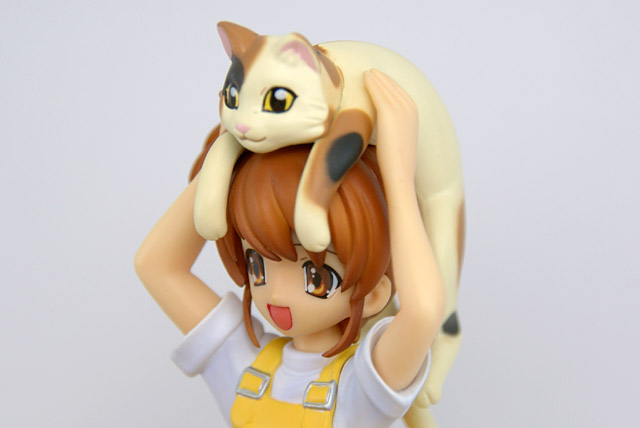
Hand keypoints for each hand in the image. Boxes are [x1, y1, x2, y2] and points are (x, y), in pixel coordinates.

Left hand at [363, 69, 418, 188]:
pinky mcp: (389, 113)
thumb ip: (392, 128)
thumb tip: (382, 126)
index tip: (377, 78)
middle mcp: (410, 108)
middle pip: (393, 87)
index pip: (400, 92)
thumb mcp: (397, 139)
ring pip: (385, 88)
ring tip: (365, 72)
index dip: (388, 84)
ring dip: (375, 78)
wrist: (400, 174)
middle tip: (369, 71)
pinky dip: (371, 83)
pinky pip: (378, 93)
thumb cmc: (395, 163)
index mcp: (414, 114)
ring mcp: (401, 110)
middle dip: (382, 78)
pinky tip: (363, 78)